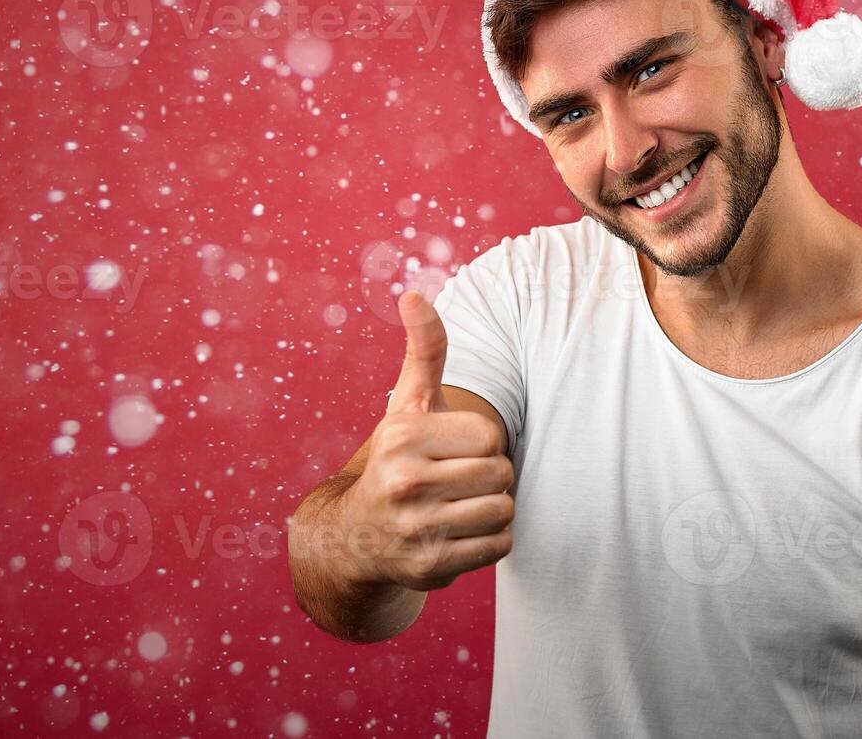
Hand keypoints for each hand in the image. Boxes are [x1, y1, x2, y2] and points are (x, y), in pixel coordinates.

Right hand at [336, 292, 514, 591]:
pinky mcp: (429, 567)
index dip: (481, 443)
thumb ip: (424, 350)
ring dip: (491, 510)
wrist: (357, 534)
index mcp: (402, 436)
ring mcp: (415, 528)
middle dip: (489, 477)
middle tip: (455, 482)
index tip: (450, 451)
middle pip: (501, 474)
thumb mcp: (408, 404)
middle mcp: (404, 482)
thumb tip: (415, 294)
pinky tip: (457, 534)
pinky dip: (487, 542)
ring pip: (503, 511)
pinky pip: (498, 546)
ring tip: (457, 506)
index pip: (491, 436)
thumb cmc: (398, 458)